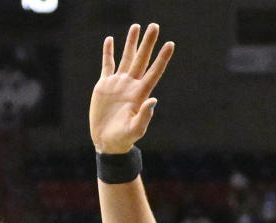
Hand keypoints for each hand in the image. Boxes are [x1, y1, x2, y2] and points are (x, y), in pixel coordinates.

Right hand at [89, 22, 174, 154]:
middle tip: (154, 25)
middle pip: (141, 59)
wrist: (107, 143)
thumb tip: (153, 101)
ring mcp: (118, 84)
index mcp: (140, 94)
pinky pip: (107, 65)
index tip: (170, 44)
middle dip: (148, 43)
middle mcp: (131, 85)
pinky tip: (110, 40)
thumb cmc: (123, 139)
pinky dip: (108, 52)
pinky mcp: (104, 86)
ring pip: (126, 58)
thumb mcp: (135, 130)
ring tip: (136, 26)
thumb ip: (144, 116)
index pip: (154, 72)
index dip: (162, 58)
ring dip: (131, 42)